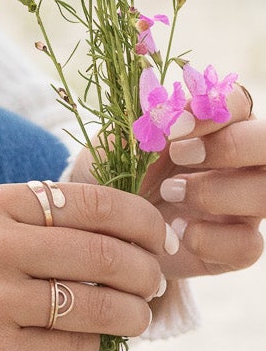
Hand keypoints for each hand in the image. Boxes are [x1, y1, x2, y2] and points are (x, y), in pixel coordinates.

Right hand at [0, 178, 169, 350]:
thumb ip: (25, 221)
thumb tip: (113, 231)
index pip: (93, 202)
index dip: (141, 221)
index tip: (158, 238)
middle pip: (105, 255)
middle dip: (146, 273)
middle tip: (156, 284)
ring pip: (98, 307)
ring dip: (131, 315)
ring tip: (136, 318)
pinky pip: (71, 348)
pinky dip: (93, 345)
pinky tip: (90, 342)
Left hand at [73, 84, 263, 282]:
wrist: (102, 229)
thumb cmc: (115, 175)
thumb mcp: (117, 146)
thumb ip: (142, 124)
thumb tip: (164, 111)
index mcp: (216, 127)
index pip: (238, 104)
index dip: (213, 110)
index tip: (174, 122)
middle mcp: (240, 164)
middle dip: (232, 146)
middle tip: (180, 155)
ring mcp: (243, 207)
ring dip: (218, 192)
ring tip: (170, 191)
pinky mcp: (235, 247)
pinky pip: (249, 245)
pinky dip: (212, 239)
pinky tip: (177, 232)